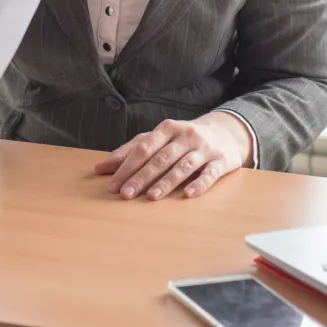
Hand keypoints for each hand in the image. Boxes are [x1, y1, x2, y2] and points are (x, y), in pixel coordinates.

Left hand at [94, 112, 252, 200]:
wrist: (226, 132)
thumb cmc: (183, 139)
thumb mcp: (157, 139)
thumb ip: (130, 151)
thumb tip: (100, 168)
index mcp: (166, 129)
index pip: (143, 148)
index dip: (127, 167)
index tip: (113, 186)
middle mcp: (185, 136)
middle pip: (160, 158)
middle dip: (142, 177)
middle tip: (126, 194)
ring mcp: (204, 148)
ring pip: (183, 166)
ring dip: (167, 182)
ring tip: (151, 197)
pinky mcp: (221, 160)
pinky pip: (210, 173)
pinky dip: (200, 184)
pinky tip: (189, 194)